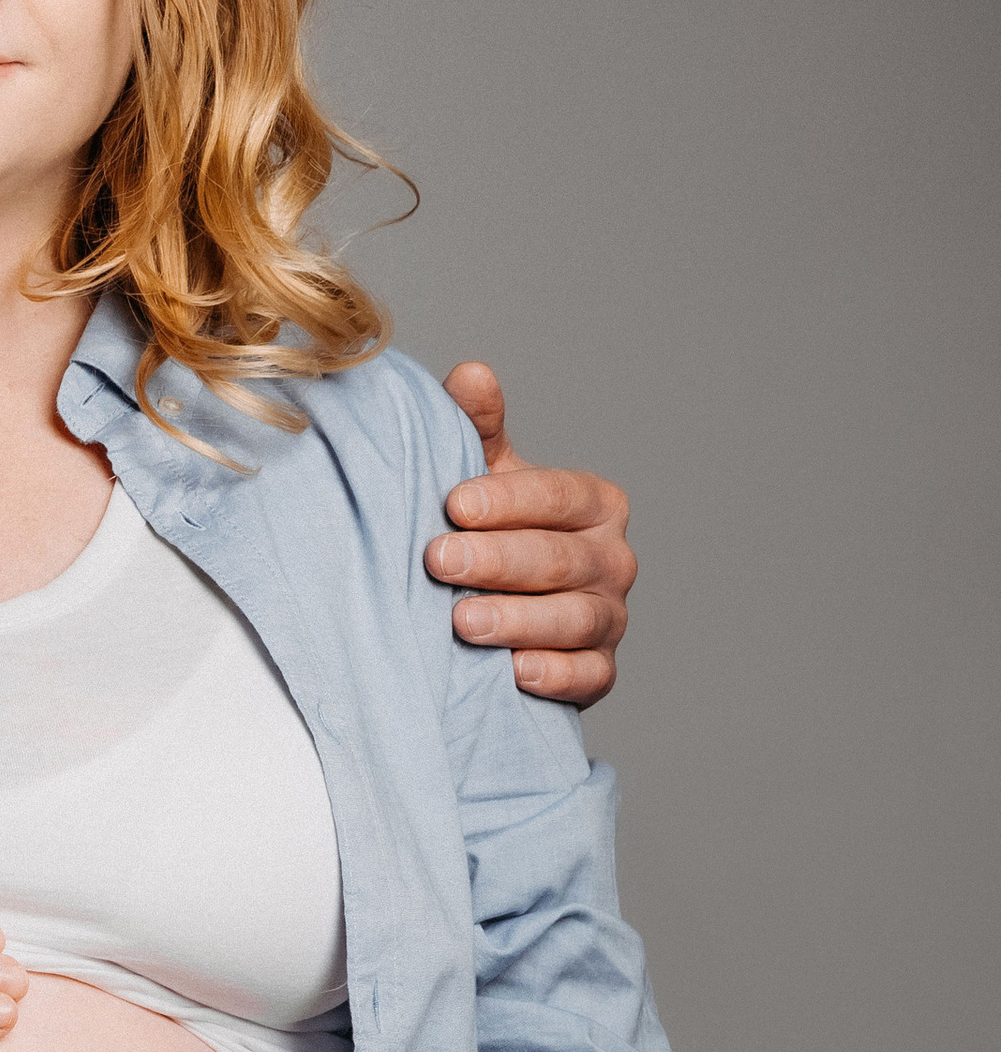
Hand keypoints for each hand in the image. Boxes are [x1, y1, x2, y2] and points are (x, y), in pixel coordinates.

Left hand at [426, 360, 634, 708]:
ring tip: (462, 621)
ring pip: (573, 619)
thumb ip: (478, 428)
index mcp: (593, 503)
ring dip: (517, 621)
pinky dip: (554, 675)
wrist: (499, 609)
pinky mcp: (600, 671)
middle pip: (560, 558)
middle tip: (438, 561)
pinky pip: (588, 676)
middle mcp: (612, 558)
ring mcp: (610, 617)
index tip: (454, 504)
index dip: (508, 499)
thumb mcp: (482, 477)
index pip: (558, 496)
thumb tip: (472, 375)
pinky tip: (514, 672)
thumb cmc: (490, 531)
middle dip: (497, 560)